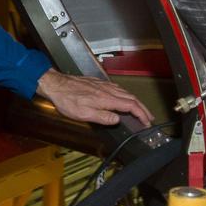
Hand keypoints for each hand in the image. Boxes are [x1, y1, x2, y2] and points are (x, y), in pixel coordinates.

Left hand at [36, 69, 153, 126]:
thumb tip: (117, 119)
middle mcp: (108, 90)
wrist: (56, 85)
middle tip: (149, 118)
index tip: (147, 122)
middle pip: (131, 98)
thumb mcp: (83, 114)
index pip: (130, 106)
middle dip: (143, 109)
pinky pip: (118, 89)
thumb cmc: (67, 100)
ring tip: (141, 110)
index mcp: (107, 99)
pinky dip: (126, 95)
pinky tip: (124, 98)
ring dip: (136, 102)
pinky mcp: (99, 83)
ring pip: (126, 93)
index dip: (141, 115)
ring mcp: (104, 85)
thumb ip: (102, 117)